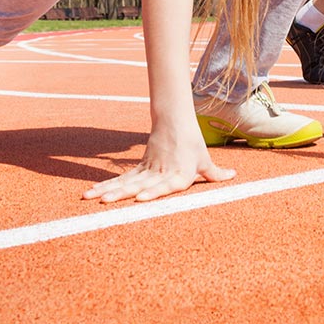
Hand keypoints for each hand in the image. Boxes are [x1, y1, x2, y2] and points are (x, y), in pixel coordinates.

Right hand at [83, 124, 233, 202]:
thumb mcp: (204, 160)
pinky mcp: (139, 168)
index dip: (152, 192)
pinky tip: (93, 192)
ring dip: (108, 191)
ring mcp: (148, 170)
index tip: (140, 198)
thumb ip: (215, 173)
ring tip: (91, 198)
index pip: (164, 185)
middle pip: (138, 184)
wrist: (175, 122)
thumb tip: (233, 176)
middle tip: (105, 202)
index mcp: (178, 175)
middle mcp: (160, 174)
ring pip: (125, 182)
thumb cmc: (192, 144)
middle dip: (120, 194)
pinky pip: (122, 179)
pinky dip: (107, 185)